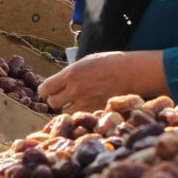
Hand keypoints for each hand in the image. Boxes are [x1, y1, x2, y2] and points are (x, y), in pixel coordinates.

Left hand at [38, 50, 167, 114]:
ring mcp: (86, 102)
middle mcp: (75, 89)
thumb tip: (59, 82)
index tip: (48, 91)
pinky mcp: (96, 111)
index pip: (45, 88)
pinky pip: (81, 116)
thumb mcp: (85, 62)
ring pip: (66, 113)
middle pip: (53, 103)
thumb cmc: (110, 63)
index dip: (45, 91)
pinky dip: (82, 113)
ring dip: (68, 109)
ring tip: (76, 102)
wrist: (132, 72)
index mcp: (70, 74)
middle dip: (56, 101)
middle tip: (63, 97)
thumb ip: (71, 74)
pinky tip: (88, 106)